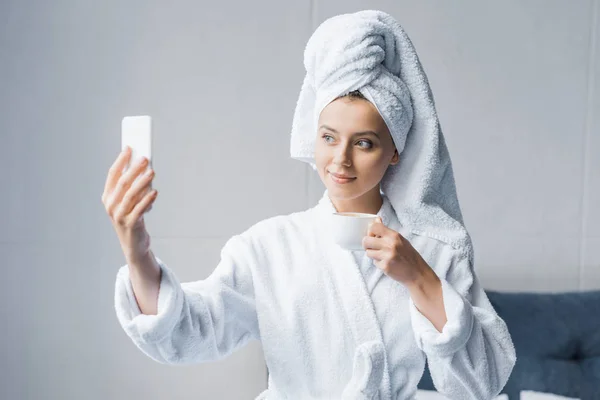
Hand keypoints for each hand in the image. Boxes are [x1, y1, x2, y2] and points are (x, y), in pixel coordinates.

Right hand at [101, 146, 157, 261]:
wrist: (133, 244)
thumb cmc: (132, 217)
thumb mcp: (129, 201)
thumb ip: (132, 185)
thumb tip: (142, 165)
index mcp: (107, 196)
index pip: (112, 174)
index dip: (121, 160)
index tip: (129, 148)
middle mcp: (111, 205)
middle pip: (122, 182)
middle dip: (134, 168)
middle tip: (145, 158)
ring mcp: (119, 215)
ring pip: (131, 195)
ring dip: (142, 182)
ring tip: (152, 172)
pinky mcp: (130, 224)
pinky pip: (139, 209)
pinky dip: (147, 200)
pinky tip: (154, 192)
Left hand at [362, 217, 428, 284]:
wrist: (418, 273)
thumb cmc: (409, 256)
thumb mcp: (401, 240)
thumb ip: (387, 231)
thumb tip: (376, 220)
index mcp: (394, 236)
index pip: (374, 227)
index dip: (370, 231)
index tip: (372, 236)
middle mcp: (390, 244)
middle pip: (366, 241)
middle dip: (367, 245)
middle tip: (372, 247)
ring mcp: (387, 256)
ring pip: (368, 252)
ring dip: (373, 255)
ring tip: (383, 256)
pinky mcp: (385, 266)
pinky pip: (374, 263)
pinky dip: (379, 263)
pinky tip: (388, 263)